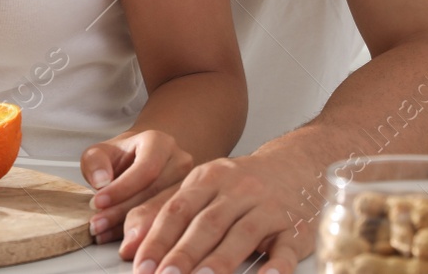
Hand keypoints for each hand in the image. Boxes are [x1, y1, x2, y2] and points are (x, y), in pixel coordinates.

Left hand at [80, 130, 192, 242]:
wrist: (139, 163)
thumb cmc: (121, 159)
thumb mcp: (100, 153)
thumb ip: (95, 162)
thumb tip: (101, 180)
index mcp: (160, 143)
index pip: (146, 167)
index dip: (122, 188)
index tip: (99, 202)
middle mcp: (180, 162)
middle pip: (155, 192)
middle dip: (122, 212)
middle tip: (97, 225)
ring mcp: (189, 186)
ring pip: (162, 211)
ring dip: (130, 228)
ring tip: (104, 234)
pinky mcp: (189, 208)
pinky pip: (166, 225)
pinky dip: (138, 236)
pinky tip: (120, 240)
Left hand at [121, 154, 312, 273]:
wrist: (297, 164)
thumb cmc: (240, 183)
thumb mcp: (202, 185)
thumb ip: (165, 210)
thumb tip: (129, 242)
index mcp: (210, 178)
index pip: (177, 209)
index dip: (157, 238)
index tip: (140, 265)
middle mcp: (238, 190)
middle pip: (207, 223)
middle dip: (183, 253)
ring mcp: (268, 208)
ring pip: (241, 235)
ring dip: (219, 260)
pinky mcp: (295, 229)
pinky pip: (285, 249)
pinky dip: (275, 266)